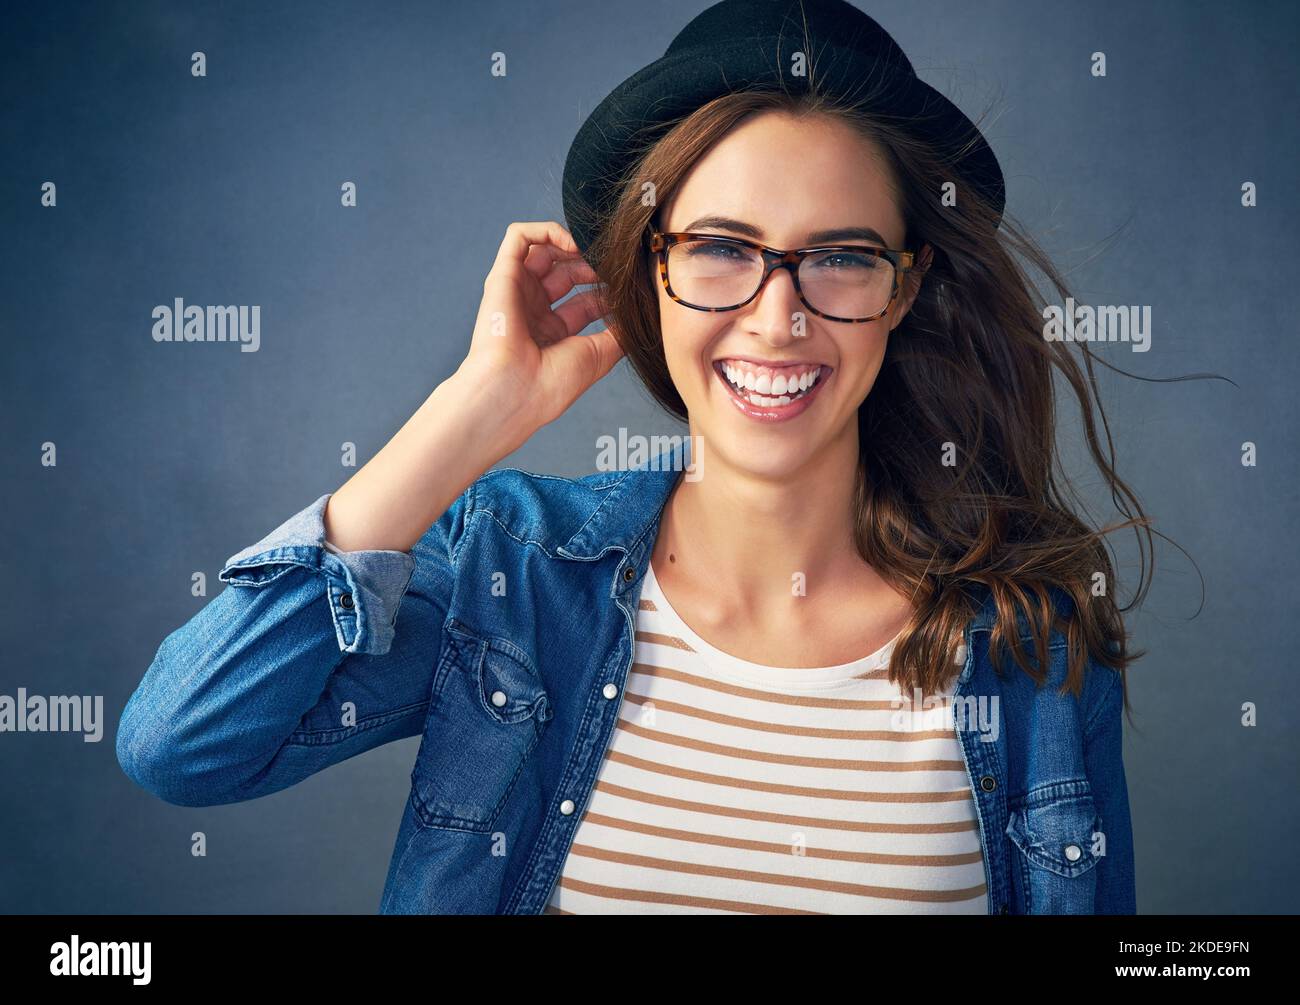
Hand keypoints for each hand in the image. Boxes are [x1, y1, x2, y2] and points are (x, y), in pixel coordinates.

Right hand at [458, 220, 624, 430]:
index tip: (627, 290)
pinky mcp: (502, 276)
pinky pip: (519, 237)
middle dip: (593, 266)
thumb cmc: (552, 383)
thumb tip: (637, 318)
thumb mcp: (598, 356)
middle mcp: (532, 311)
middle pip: (567, 272)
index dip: (607, 291)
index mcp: (552, 334)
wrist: (516, 390)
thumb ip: (618, 334)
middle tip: (613, 268)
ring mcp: (517, 292)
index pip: (584, 301)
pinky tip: (573, 244)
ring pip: (544, 250)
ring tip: (595, 252)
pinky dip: (547, 230)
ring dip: (573, 245)